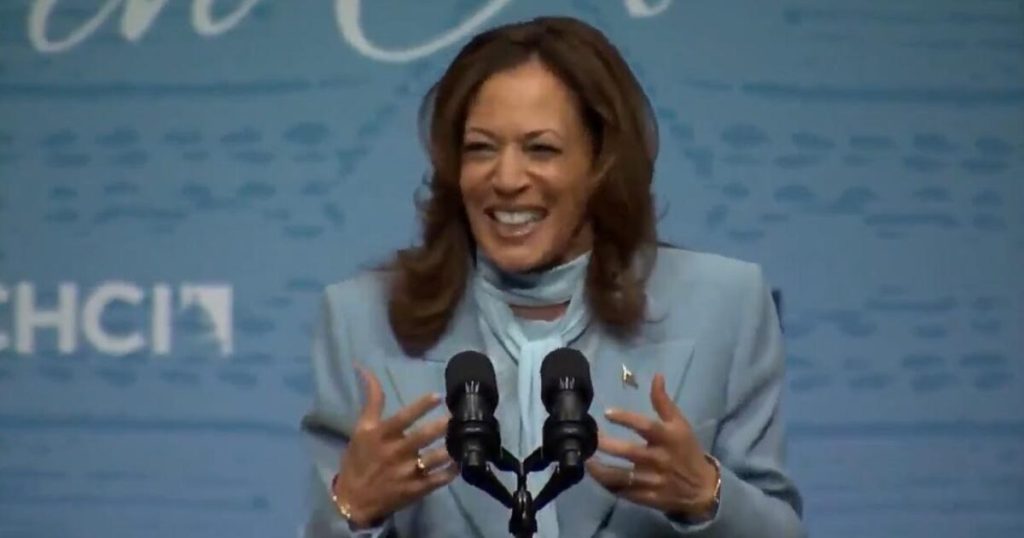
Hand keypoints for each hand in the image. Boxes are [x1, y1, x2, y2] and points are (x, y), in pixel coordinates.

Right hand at [331, 365, 458, 527]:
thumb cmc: (359, 459)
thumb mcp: (362, 428)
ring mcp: (407, 472)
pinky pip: (439, 479)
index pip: (403, 418)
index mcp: (382, 436)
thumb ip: (372, 400)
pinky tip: (461, 463)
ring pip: (435, 458)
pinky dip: (452, 471)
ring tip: (466, 438)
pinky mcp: (416, 489)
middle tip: (458, 416)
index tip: (438, 396)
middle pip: (423, 437)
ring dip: (452, 448)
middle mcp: (396, 453)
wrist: (353, 500)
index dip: (420, 406)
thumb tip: (366, 368)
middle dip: (442, 426)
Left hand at [585, 373, 719, 519]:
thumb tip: (656, 375)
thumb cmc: (687, 450)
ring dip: (600, 468)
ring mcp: (653, 481)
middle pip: (629, 452)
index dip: (626, 419)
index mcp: (668, 438)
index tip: (607, 412)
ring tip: (585, 458)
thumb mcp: (680, 424)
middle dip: (605, 444)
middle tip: (588, 437)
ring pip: (621, 476)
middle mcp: (659, 459)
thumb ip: (663, 401)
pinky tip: (596, 475)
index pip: (646, 426)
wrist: (703, 489)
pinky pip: (623, 492)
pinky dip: (607, 485)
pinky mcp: (647, 498)